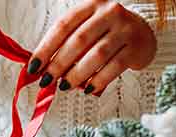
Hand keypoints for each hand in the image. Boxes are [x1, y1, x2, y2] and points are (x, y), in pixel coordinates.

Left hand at [28, 0, 156, 94]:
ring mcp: (125, 29)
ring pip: (96, 55)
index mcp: (90, 6)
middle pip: (78, 40)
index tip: (33, 67)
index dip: (45, 48)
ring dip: (77, 74)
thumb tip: (40, 68)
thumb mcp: (84, 30)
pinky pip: (114, 67)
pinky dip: (98, 80)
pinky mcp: (136, 47)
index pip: (62, 26)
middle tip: (46, 80)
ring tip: (64, 86)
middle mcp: (109, 13)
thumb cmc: (105, 33)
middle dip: (59, 64)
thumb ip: (64, 44)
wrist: (142, 33)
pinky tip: (88, 89)